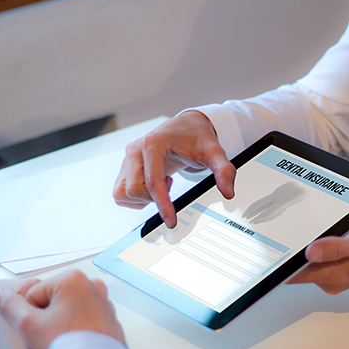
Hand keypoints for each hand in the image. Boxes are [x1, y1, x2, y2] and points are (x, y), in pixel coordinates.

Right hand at [0, 270, 125, 348]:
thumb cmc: (65, 347)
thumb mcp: (28, 325)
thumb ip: (10, 305)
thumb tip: (1, 293)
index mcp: (73, 279)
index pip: (33, 296)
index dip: (29, 319)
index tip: (36, 335)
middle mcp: (92, 286)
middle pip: (52, 307)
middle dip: (43, 330)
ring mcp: (104, 304)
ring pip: (66, 319)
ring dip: (56, 337)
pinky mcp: (110, 321)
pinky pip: (83, 327)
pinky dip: (74, 339)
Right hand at [113, 111, 235, 227]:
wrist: (186, 126)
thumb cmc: (197, 137)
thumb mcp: (214, 152)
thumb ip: (224, 170)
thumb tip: (228, 193)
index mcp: (153, 143)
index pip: (153, 182)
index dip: (162, 205)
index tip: (172, 222)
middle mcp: (135, 149)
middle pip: (134, 189)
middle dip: (154, 198)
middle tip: (171, 186)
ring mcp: (127, 158)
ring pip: (123, 193)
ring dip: (143, 198)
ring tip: (162, 184)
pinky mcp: (125, 167)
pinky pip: (121, 193)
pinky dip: (136, 198)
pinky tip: (153, 185)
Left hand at [287, 216, 348, 293]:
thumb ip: (337, 248)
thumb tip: (311, 252)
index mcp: (336, 275)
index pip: (297, 276)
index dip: (283, 265)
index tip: (273, 251)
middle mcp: (332, 279)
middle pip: (299, 270)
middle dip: (291, 253)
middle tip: (286, 232)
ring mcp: (334, 276)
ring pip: (308, 264)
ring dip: (303, 250)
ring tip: (301, 231)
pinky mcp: (337, 269)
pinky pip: (318, 261)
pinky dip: (315, 250)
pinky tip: (318, 237)